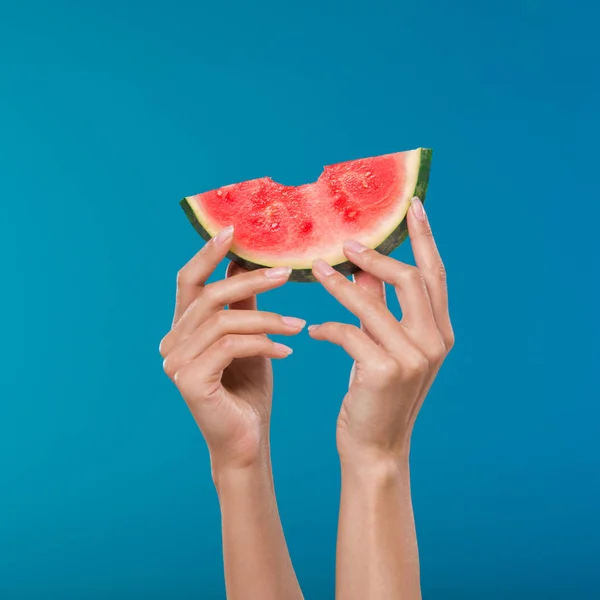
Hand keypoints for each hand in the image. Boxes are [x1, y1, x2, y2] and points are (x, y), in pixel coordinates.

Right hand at [159, 226, 304, 471]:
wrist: (247, 438)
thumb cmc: (248, 387)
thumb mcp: (249, 337)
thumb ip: (244, 303)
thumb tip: (246, 260)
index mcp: (183, 328)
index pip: (189, 281)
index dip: (207, 253)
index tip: (233, 229)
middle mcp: (172, 342)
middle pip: (208, 295)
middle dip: (250, 281)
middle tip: (287, 273)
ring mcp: (175, 362)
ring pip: (223, 320)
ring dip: (266, 318)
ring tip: (299, 325)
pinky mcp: (189, 380)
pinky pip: (229, 346)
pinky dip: (262, 343)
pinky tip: (287, 351)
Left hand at [309, 197, 453, 466]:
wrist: (375, 449)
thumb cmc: (376, 394)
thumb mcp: (383, 346)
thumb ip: (378, 305)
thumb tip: (361, 264)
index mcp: (440, 332)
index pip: (435, 275)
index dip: (425, 238)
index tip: (413, 205)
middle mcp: (435, 342)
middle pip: (411, 280)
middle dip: (376, 257)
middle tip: (345, 244)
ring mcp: (414, 358)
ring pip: (372, 303)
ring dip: (338, 285)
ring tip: (313, 269)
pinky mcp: (385, 371)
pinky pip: (349, 333)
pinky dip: (328, 328)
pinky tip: (314, 332)